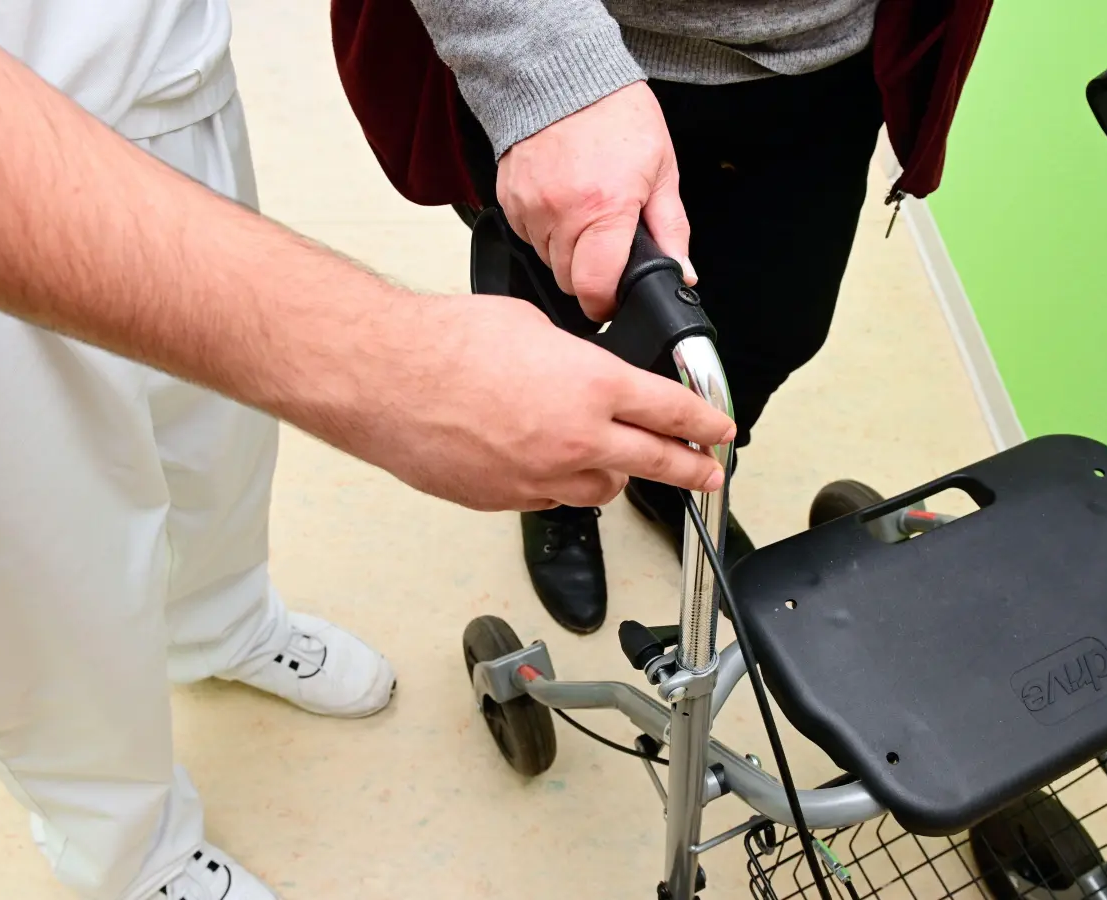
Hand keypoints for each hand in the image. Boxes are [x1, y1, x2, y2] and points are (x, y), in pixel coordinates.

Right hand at [350, 292, 733, 511]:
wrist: (387, 379)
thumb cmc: (445, 343)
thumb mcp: (532, 328)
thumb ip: (573, 357)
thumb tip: (584, 368)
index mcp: (593, 385)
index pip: (672, 410)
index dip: (705, 421)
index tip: (719, 429)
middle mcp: (576, 438)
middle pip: (657, 463)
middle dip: (691, 470)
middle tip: (708, 474)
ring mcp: (542, 476)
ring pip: (602, 489)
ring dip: (612, 474)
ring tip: (611, 461)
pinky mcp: (506, 499)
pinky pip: (549, 498)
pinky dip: (555, 483)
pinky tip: (541, 463)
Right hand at [496, 81, 692, 320]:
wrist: (562, 75)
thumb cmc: (616, 116)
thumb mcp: (661, 170)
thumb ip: (671, 229)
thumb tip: (681, 273)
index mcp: (605, 210)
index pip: (594, 288)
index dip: (605, 304)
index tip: (612, 300)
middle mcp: (561, 214)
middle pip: (569, 280)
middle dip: (589, 273)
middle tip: (605, 243)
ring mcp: (530, 208)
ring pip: (546, 260)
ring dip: (565, 251)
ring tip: (583, 213)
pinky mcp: (508, 200)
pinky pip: (526, 236)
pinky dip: (544, 230)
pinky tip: (560, 201)